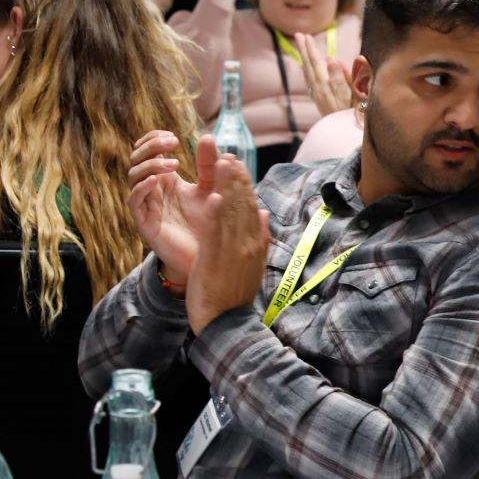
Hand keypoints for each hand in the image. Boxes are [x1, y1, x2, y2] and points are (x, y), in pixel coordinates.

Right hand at [127, 132, 221, 286]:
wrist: (209, 257)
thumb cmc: (209, 223)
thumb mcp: (213, 189)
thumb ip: (210, 166)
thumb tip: (208, 137)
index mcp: (166, 178)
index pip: (148, 150)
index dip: (154, 139)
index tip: (173, 136)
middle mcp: (152, 189)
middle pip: (137, 158)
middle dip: (151, 146)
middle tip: (172, 143)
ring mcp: (147, 205)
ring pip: (133, 176)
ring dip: (151, 165)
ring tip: (174, 164)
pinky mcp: (145, 222)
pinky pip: (134, 201)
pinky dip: (142, 187)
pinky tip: (157, 181)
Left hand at [185, 155, 269, 334]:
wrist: (227, 323)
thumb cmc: (235, 295)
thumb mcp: (253, 264)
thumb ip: (260, 238)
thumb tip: (265, 214)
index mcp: (254, 243)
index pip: (251, 207)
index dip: (244, 184)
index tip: (236, 165)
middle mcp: (247, 244)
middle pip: (242, 205)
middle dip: (235, 178)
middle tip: (228, 154)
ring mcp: (233, 252)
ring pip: (230, 214)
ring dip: (226, 187)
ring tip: (221, 164)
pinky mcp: (216, 260)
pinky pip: (216, 234)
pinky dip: (216, 215)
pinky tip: (213, 197)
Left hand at [295, 31, 353, 114]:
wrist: (346, 137)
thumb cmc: (356, 116)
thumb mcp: (354, 96)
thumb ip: (342, 77)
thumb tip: (331, 59)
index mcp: (326, 87)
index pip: (316, 64)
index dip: (311, 50)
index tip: (306, 37)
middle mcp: (319, 91)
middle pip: (310, 67)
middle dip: (305, 51)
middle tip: (300, 35)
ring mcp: (319, 97)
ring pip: (309, 74)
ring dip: (305, 59)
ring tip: (302, 46)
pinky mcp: (320, 102)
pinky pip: (310, 82)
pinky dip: (308, 72)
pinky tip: (307, 67)